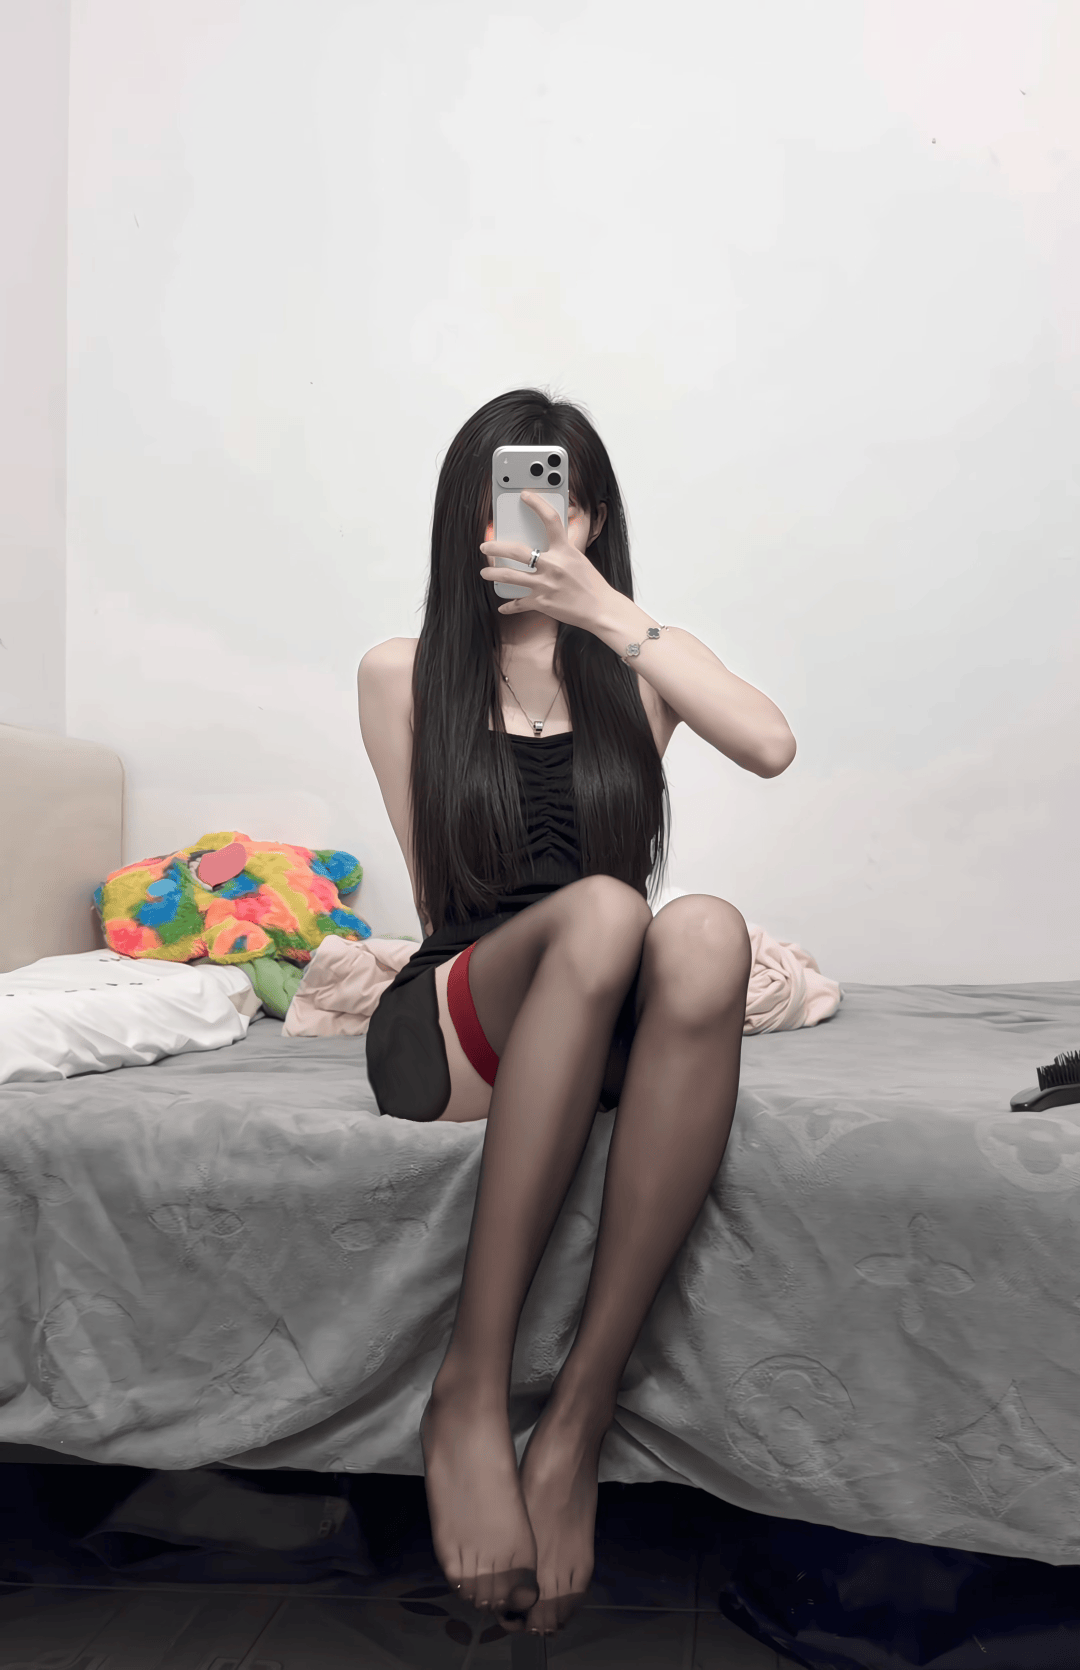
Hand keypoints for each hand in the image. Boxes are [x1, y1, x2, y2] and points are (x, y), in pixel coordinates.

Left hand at [479, 491, 613, 631]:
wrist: (601, 608)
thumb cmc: (591, 583)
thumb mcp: (579, 558)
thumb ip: (564, 547)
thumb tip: (555, 534)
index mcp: (564, 550)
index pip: (550, 519)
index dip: (536, 503)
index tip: (524, 495)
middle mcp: (552, 565)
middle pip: (516, 551)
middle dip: (496, 547)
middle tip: (485, 546)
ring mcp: (545, 584)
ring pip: (509, 576)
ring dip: (493, 573)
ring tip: (485, 572)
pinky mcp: (542, 603)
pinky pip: (519, 603)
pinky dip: (509, 606)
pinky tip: (502, 606)